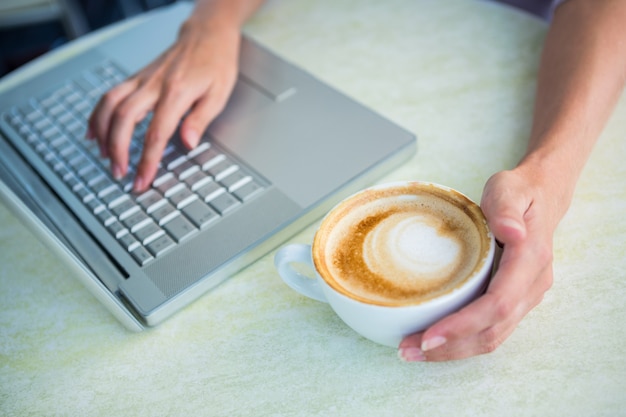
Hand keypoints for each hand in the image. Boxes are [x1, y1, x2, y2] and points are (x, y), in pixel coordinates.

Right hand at [87, 21, 239, 191]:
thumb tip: (189, 143)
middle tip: (120, 173)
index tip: (142, 181)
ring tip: (105, 157)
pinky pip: (109, 95)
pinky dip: (97, 115)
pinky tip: (94, 133)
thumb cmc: (216, 64)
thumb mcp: (219, 94)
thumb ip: (200, 120)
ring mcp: (142, 79)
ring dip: (103, 134)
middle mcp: (154, 85)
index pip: (156, 134)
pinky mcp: (136, 78)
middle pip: (124, 119)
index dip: (147, 161)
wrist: (207, 35)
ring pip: (109, 105)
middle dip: (118, 150)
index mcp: (176, 93)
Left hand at [398, 168, 560, 360]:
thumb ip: (507, 210)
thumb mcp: (509, 189)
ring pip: (492, 337)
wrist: (540, 197)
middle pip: (492, 331)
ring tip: (413, 351)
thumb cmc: (519, 192)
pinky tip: (433, 341)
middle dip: (450, 346)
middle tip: (408, 350)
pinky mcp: (514, 301)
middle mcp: (532, 286)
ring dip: (453, 350)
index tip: (429, 335)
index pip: (498, 304)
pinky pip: (490, 330)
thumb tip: (512, 233)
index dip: (464, 325)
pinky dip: (461, 341)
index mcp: (531, 260)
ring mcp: (525, 297)